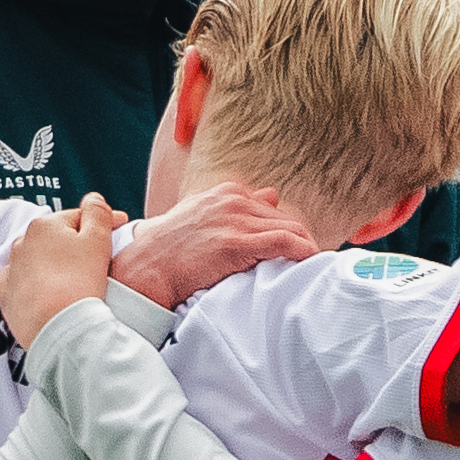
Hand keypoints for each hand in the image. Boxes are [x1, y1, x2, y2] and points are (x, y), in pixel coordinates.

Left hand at [0, 197, 123, 347]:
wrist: (58, 328)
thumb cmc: (79, 283)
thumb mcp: (97, 241)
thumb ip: (97, 213)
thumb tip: (93, 198)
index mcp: (45, 225)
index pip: (78, 217)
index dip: (102, 223)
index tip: (118, 231)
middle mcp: (22, 242)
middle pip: (56, 238)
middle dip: (74, 244)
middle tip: (97, 260)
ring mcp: (12, 269)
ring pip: (37, 258)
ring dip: (52, 262)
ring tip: (72, 278)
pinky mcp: (7, 295)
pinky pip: (20, 282)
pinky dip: (31, 283)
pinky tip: (44, 290)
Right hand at [111, 179, 323, 307]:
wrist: (146, 267)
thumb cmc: (170, 248)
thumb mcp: (201, 214)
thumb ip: (234, 206)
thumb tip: (271, 195)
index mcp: (227, 193)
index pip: (272, 207)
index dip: (286, 229)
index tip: (294, 248)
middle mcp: (234, 200)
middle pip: (286, 218)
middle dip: (301, 239)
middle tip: (309, 261)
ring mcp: (235, 220)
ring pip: (290, 229)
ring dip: (306, 248)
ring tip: (313, 267)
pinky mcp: (236, 243)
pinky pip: (284, 243)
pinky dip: (303, 251)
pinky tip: (309, 262)